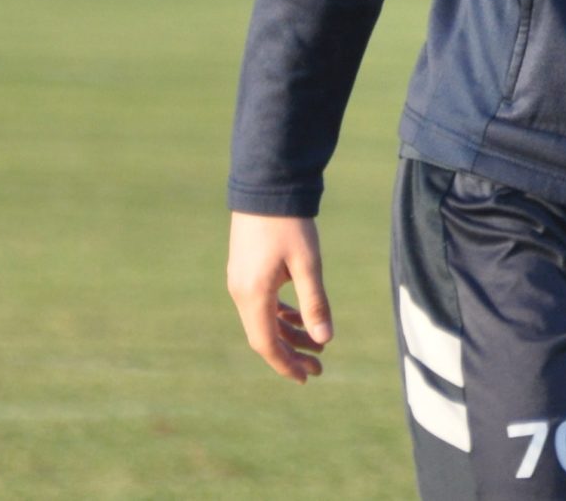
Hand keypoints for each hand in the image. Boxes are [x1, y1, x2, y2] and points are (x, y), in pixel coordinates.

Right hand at [227, 212, 331, 381]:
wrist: (266, 187)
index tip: (307, 377)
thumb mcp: (307, 263)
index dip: (286, 364)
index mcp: (252, 295)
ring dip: (288, 333)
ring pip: (263, 320)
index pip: (266, 344)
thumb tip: (325, 339)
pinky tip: (299, 317)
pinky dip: (280, 315)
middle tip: (318, 367)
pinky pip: (261, 304)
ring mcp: (240, 282)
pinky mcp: (245, 271)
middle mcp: (240, 292)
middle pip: (264, 336)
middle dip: (290, 353)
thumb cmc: (289, 224)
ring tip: (317, 343)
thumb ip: (315, 302)